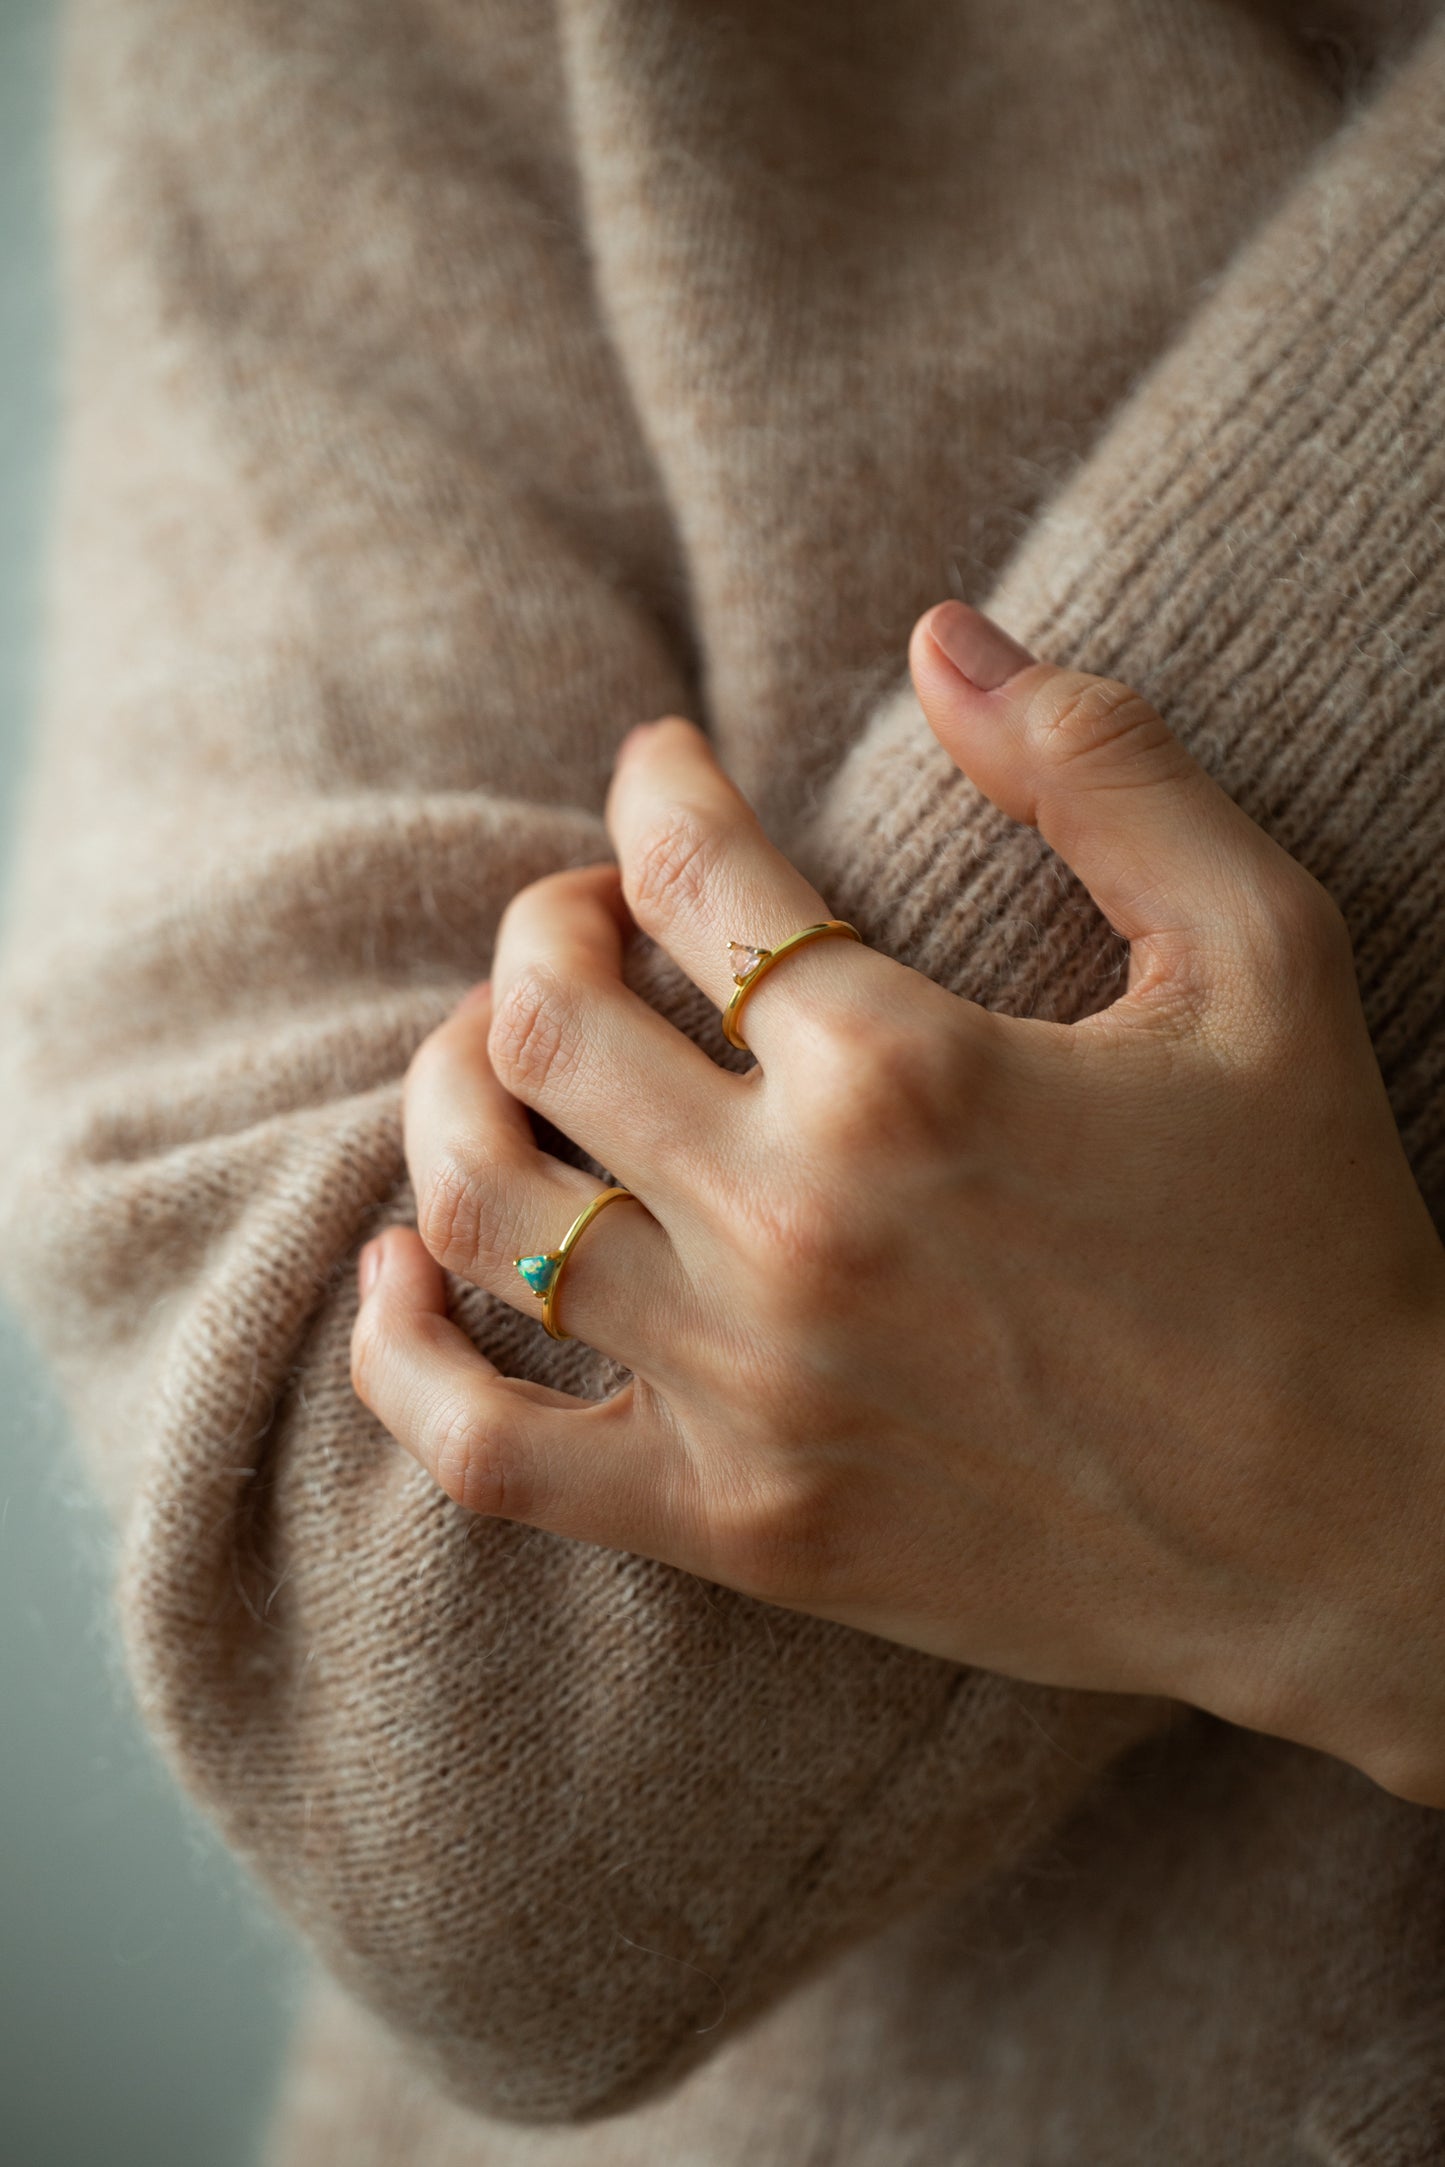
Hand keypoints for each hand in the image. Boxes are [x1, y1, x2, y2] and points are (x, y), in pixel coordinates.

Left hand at [352, 601, 1444, 1805]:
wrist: (1363, 1529)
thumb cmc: (1319, 1234)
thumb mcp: (1264, 958)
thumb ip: (1105, 773)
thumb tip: (942, 635)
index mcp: (907, 1069)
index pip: (690, 871)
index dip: (653, 789)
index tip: (660, 769)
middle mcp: (795, 1222)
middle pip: (547, 1020)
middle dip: (541, 925)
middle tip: (584, 914)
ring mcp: (750, 1387)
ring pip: (484, 1205)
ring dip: (450, 1092)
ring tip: (493, 1054)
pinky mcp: (741, 1527)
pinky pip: (489, 1448)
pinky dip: (403, 1359)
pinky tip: (399, 1277)